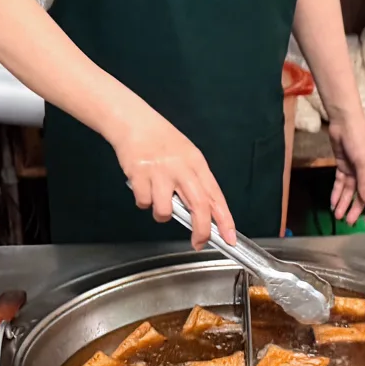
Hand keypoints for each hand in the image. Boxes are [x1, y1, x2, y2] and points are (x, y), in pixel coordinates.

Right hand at [109, 109, 235, 248]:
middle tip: (198, 243)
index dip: (225, 220)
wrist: (135, 123)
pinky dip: (143, 201)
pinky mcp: (140, 175)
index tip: (229, 238)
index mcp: (196, 164)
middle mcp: (181, 168)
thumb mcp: (187, 157)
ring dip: (161, 214)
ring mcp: (160, 172)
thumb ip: (196, 183)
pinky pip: (144, 203)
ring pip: (165, 211)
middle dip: (201, 230)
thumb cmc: (162, 141)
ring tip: (157, 199)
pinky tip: (144, 187)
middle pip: (198, 206)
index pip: (216, 196)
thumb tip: (204, 215)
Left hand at [329, 111, 364, 226]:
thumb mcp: (363, 162)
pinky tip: (333, 202)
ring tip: (338, 216)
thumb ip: (364, 182)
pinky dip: (336, 192)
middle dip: (355, 208)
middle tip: (348, 221)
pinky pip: (340, 183)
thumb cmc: (359, 139)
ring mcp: (355, 169)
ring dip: (344, 202)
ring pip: (350, 190)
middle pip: (362, 194)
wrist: (344, 122)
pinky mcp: (343, 166)